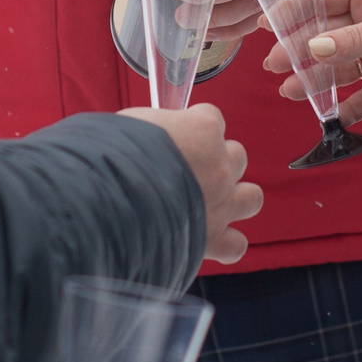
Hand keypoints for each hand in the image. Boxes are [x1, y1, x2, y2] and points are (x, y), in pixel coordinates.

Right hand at [118, 101, 262, 263]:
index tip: (174, 137)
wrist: (110, 198)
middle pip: (236, 155)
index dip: (192, 128)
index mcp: (202, 129)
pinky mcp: (213, 238)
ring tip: (208, 203)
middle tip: (187, 172)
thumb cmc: (113, 155)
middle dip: (216, 163)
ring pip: (251, 197)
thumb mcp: (132, 123)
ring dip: (235, 198)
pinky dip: (227, 244)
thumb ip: (153, 128)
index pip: (211, 117)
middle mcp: (220, 165)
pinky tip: (208, 240)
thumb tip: (147, 134)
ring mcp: (221, 203)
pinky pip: (236, 244)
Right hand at [261, 0, 361, 126]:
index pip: (321, 0)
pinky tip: (330, 117)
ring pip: (339, 69)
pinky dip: (348, 108)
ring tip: (289, 91)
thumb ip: (353, 40)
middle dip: (298, 50)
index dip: (293, 11)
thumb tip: (312, 48)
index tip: (266, 25)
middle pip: (325, 38)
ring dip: (315, 80)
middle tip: (273, 64)